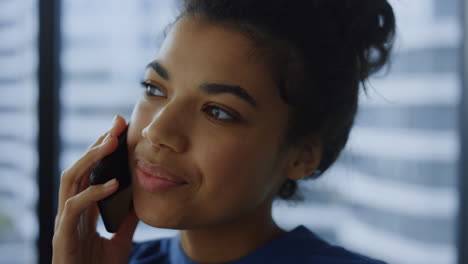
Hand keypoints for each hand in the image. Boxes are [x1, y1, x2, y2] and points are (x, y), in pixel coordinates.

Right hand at [52, 115, 137, 263]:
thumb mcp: (121, 237)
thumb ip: (128, 217)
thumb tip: (143, 195)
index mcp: (83, 208)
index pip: (90, 171)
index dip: (102, 149)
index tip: (121, 128)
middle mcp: (71, 210)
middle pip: (79, 168)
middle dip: (96, 144)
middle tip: (117, 124)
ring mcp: (65, 221)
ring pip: (70, 180)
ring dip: (90, 158)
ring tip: (111, 143)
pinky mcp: (63, 236)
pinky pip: (74, 207)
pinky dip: (93, 193)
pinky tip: (114, 183)